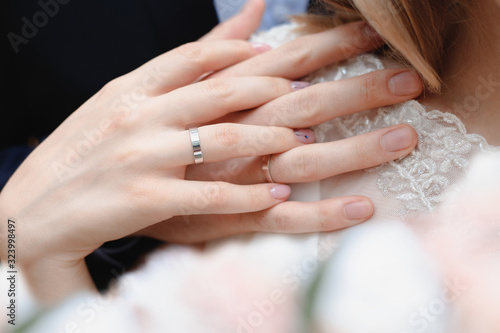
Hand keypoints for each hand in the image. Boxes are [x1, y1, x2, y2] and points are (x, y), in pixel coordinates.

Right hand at [0, 39, 315, 302]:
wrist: (37, 209)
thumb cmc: (82, 155)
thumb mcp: (116, 104)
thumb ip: (166, 75)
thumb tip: (209, 42)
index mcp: (130, 89)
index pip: (194, 55)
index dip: (240, 49)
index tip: (275, 52)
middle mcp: (139, 115)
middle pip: (220, 91)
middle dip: (271, 90)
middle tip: (308, 93)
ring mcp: (143, 156)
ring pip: (224, 139)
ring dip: (270, 139)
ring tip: (301, 140)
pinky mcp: (147, 199)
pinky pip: (212, 194)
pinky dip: (249, 194)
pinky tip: (278, 193)